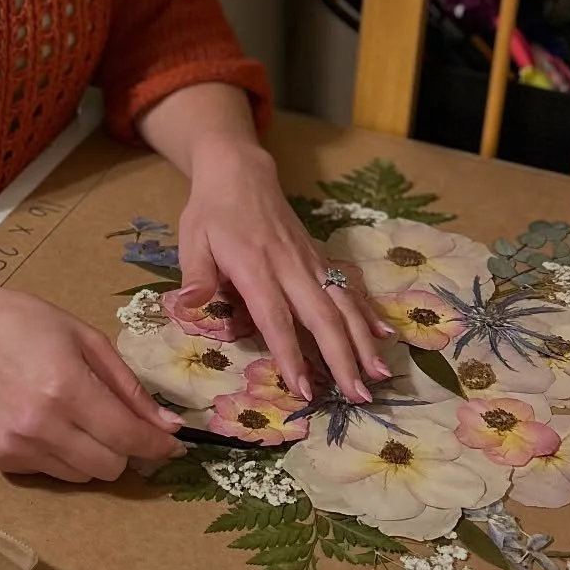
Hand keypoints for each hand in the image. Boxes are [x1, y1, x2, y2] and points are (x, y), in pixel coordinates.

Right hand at [0, 277, 185, 482]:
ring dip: (90, 453)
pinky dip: (57, 453)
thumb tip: (169, 427)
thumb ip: (129, 387)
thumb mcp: (87, 339)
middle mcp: (40, 424)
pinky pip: (49, 472)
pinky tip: (39, 420)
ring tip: (70, 415)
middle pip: (109, 467)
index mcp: (66, 387)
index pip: (127, 437)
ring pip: (81, 475)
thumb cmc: (29, 325)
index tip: (172, 443)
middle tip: (114, 420)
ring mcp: (16, 446)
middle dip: (123, 448)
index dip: (157, 444)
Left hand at [175, 138, 393, 402]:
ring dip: (362, 340)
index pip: (275, 318)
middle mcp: (290, 266)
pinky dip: (367, 311)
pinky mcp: (320, 257)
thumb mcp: (192, 240)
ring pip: (343, 303)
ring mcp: (310, 261)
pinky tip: (383, 335)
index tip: (304, 390)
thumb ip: (196, 277)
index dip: (290, 355)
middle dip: (342, 358)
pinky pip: (348, 286)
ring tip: (379, 374)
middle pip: (322, 316)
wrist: (240, 172)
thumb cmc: (212, 213)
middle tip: (358, 396)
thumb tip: (186, 307)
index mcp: (255, 267)